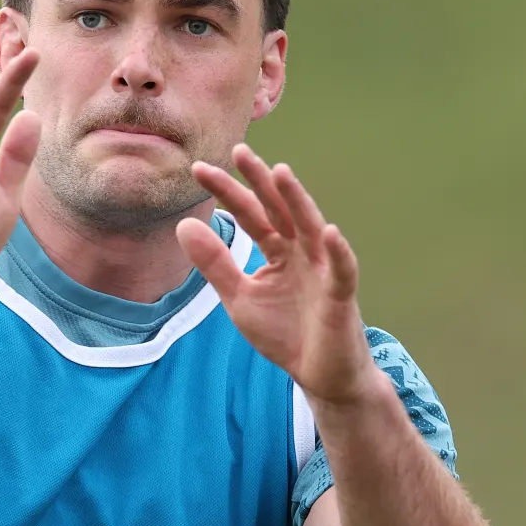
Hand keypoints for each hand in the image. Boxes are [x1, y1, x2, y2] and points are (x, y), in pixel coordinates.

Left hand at [181, 146, 381, 406]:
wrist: (319, 375)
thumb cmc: (285, 334)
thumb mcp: (239, 298)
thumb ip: (215, 263)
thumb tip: (184, 223)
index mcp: (278, 251)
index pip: (250, 215)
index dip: (227, 192)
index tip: (198, 169)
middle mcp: (302, 252)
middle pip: (279, 210)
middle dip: (260, 181)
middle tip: (239, 150)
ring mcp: (323, 269)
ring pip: (311, 228)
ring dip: (298, 201)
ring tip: (281, 173)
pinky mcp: (341, 294)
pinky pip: (341, 269)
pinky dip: (338, 252)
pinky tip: (330, 232)